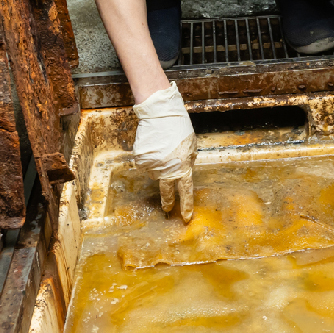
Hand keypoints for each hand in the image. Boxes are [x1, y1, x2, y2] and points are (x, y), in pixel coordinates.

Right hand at [132, 82, 196, 221]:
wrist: (160, 114)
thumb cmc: (179, 128)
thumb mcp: (191, 146)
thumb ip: (188, 160)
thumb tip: (184, 169)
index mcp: (184, 166)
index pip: (186, 191)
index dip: (186, 205)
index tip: (186, 217)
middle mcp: (167, 169)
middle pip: (167, 191)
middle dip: (168, 202)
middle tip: (167, 209)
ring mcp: (153, 166)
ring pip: (156, 173)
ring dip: (160, 166)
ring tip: (162, 149)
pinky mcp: (142, 160)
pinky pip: (147, 164)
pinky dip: (151, 159)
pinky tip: (154, 147)